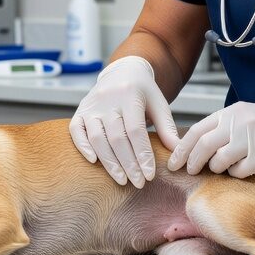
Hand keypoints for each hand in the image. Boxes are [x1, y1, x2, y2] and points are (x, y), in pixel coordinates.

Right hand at [69, 56, 180, 187]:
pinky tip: (94, 162)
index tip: (149, 175)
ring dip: (109, 162)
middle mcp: (108, 99)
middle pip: (116, 137)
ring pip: (96, 137)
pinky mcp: (80, 110)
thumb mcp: (159, 104)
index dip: (142, 155)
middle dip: (128, 164)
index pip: (135, 130)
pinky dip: (82, 146)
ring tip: (122, 180)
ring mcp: (91, 105)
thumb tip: (178, 153)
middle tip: (138, 183)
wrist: (123, 71)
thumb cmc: (144, 92)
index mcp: (130, 94)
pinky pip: (76, 130)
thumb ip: (167, 128)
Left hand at [167, 100, 254, 178]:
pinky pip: (238, 172)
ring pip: (218, 160)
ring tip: (221, 168)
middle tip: (189, 170)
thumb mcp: (246, 115)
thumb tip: (196, 144)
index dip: (182, 148)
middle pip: (203, 146)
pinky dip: (235, 174)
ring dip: (215, 168)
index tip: (174, 161)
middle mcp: (240, 124)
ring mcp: (252, 140)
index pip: (198, 130)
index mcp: (232, 112)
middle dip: (192, 161)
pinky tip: (242, 170)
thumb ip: (223, 126)